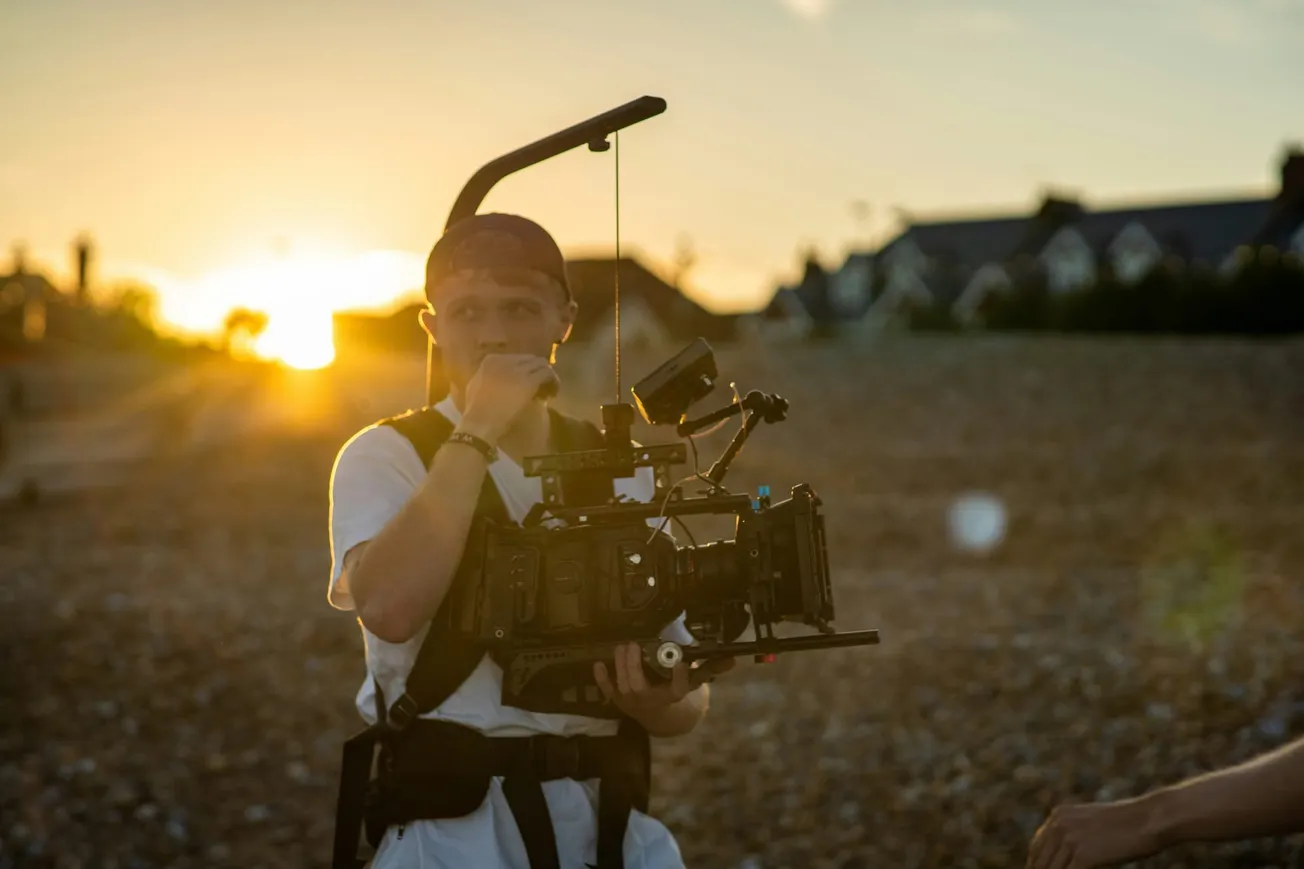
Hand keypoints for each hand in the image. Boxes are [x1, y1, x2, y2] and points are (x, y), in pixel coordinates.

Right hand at [459, 354, 559, 443]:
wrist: (480, 423)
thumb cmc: (476, 410)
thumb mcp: (476, 385)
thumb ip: (488, 376)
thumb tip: (498, 376)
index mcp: (492, 360)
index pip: (517, 358)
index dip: (526, 370)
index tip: (529, 382)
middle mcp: (506, 360)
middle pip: (531, 360)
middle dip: (538, 372)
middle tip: (542, 387)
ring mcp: (518, 370)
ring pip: (542, 365)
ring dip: (547, 377)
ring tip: (548, 391)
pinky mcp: (529, 381)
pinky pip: (548, 374)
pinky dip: (553, 383)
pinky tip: (552, 394)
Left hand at [593, 642, 734, 717]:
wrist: (658, 715)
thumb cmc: (675, 692)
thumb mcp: (695, 683)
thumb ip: (710, 669)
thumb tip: (732, 660)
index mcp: (672, 696)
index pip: (678, 689)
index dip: (680, 677)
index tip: (682, 662)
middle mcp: (652, 701)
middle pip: (640, 687)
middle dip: (634, 666)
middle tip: (634, 645)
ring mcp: (633, 702)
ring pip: (623, 686)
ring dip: (620, 666)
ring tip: (622, 647)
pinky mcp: (619, 700)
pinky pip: (608, 691)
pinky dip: (602, 679)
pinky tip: (598, 664)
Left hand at [1027, 799, 1160, 868]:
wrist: (1149, 819)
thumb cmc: (1128, 824)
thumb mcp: (1091, 823)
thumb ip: (1073, 834)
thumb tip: (1065, 856)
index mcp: (1058, 816)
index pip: (1036, 848)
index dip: (1036, 865)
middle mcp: (1058, 825)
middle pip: (1039, 862)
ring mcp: (1069, 840)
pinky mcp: (1083, 856)